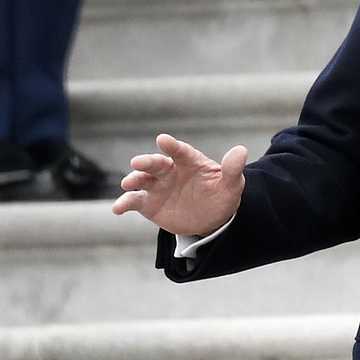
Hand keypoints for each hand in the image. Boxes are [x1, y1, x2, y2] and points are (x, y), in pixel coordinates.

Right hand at [112, 132, 246, 237]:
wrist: (211, 219)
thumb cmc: (221, 196)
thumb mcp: (232, 186)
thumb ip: (233, 170)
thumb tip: (241, 150)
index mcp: (190, 161)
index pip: (180, 151)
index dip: (172, 146)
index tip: (162, 139)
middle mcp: (170, 170)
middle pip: (157, 163)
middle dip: (147, 162)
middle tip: (138, 162)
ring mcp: (158, 186)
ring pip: (142, 179)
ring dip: (134, 179)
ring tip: (129, 183)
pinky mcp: (148, 203)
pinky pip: (134, 201)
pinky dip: (124, 203)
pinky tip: (118, 208)